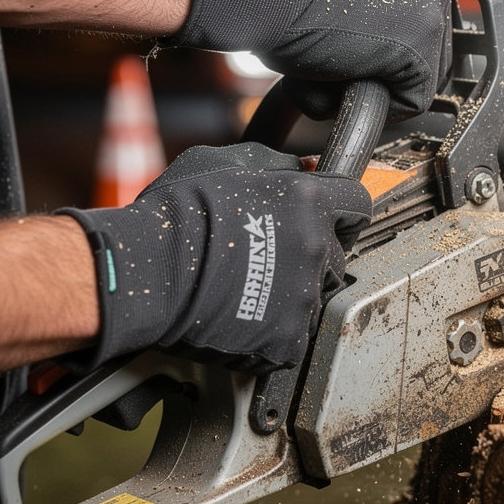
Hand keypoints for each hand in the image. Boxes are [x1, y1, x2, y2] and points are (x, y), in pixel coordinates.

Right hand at [59, 143, 371, 372]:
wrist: (147, 271)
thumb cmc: (177, 213)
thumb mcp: (228, 164)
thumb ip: (276, 166)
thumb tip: (305, 167)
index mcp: (309, 201)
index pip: (357, 204)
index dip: (342, 212)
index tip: (330, 219)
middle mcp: (316, 248)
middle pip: (337, 256)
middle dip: (312, 257)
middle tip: (272, 258)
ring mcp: (305, 296)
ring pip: (314, 298)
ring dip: (291, 295)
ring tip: (248, 291)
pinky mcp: (288, 339)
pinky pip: (292, 337)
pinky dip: (272, 333)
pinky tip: (243, 320)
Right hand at [168, 0, 451, 122]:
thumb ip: (377, 5)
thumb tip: (381, 53)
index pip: (426, 19)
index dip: (394, 44)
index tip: (363, 48)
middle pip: (432, 46)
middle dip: (394, 64)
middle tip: (350, 62)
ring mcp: (434, 16)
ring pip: (425, 75)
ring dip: (387, 83)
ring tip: (347, 72)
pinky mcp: (423, 54)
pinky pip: (414, 100)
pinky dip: (383, 106)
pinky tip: (353, 86)